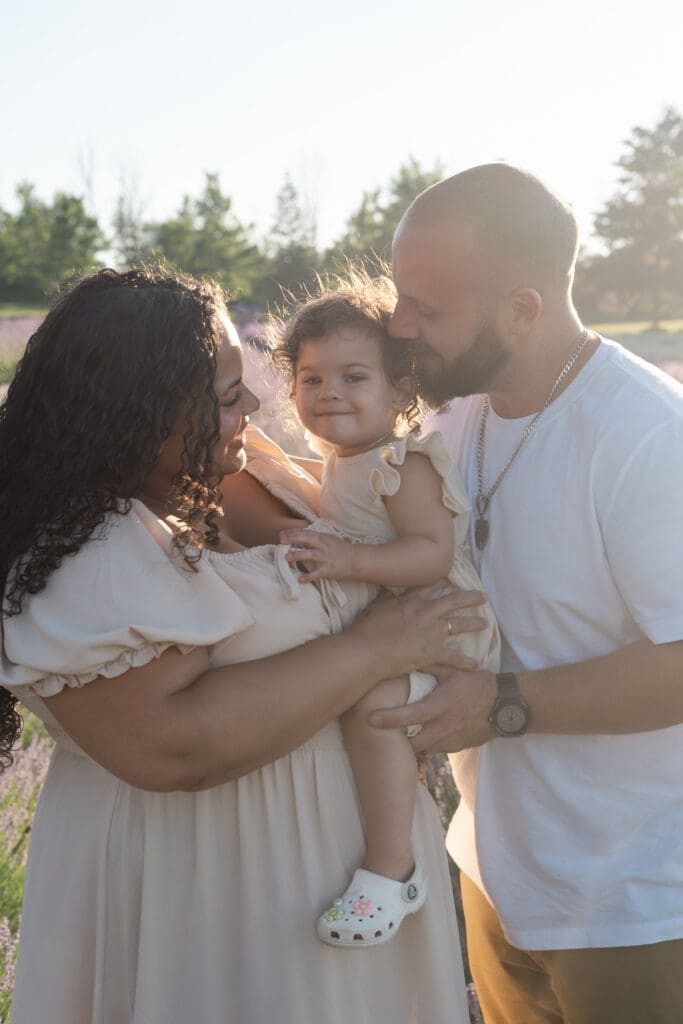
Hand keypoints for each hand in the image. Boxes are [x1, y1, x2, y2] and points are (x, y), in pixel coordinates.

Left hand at [280, 528, 356, 582]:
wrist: (354, 560)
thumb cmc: (336, 549)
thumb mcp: (325, 539)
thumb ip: (311, 537)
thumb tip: (292, 535)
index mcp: (321, 538)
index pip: (305, 533)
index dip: (293, 533)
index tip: (281, 534)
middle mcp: (322, 546)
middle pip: (307, 540)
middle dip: (294, 539)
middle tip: (281, 541)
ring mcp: (325, 558)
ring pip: (311, 555)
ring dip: (298, 555)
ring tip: (286, 558)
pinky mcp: (328, 569)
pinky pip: (317, 573)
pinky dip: (309, 576)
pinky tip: (300, 579)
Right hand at [350, 586, 488, 680]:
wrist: (367, 651)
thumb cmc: (366, 629)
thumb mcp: (376, 606)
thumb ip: (386, 597)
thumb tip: (389, 588)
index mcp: (412, 600)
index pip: (431, 585)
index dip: (443, 581)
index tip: (452, 578)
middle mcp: (426, 613)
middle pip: (453, 601)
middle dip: (470, 598)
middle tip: (482, 597)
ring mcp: (432, 633)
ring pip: (459, 625)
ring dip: (474, 624)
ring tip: (485, 624)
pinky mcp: (432, 653)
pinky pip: (453, 658)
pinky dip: (466, 662)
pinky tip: (478, 665)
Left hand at [368, 667, 497, 752]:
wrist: (507, 706)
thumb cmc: (479, 685)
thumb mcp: (455, 672)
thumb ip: (432, 666)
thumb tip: (409, 657)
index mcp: (440, 706)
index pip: (409, 715)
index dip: (388, 719)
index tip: (370, 719)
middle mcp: (444, 727)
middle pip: (412, 743)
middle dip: (398, 740)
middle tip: (386, 731)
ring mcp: (452, 740)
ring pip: (425, 749)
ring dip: (415, 743)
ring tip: (405, 734)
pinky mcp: (459, 747)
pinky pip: (439, 749)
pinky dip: (430, 743)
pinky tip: (428, 734)